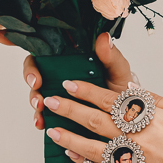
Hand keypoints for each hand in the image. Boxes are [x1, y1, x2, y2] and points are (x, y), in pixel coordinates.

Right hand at [15, 32, 136, 130]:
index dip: (33, 66)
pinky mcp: (60, 115)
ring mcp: (59, 97)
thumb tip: (104, 38)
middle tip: (39, 96)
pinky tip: (42, 124)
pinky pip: (45, 116)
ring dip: (35, 104)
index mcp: (71, 64)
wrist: (130, 116)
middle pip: (35, 78)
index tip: (37, 78)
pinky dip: (41, 120)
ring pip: (38, 97)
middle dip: (32, 88)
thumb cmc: (121, 90)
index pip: (43, 57)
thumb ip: (111, 57)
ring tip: (40, 111)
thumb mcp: (118, 72)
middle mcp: (61, 79)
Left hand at [41, 79, 162, 162]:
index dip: (88, 92)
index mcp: (150, 119)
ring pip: (92, 148)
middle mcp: (137, 140)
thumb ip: (154, 100)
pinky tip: (73, 154)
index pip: (111, 101)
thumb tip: (130, 88)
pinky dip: (85, 161)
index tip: (71, 84)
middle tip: (51, 102)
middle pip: (95, 121)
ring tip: (51, 130)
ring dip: (70, 138)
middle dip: (70, 110)